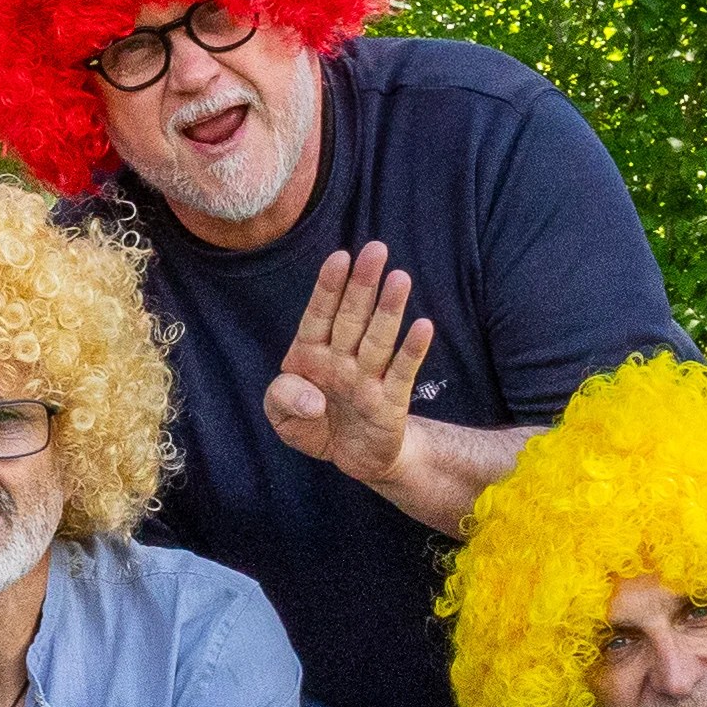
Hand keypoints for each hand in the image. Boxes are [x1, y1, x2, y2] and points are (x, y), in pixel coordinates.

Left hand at [260, 245, 431, 493]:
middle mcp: (341, 360)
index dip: (328, 288)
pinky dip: (412, 351)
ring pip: (378, 339)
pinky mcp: (390, 401)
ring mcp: (367, 378)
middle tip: (376, 249)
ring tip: (400, 277)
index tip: (340, 257)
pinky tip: (424, 326)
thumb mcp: (282, 418)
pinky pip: (402, 373)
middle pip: (351, 318)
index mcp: (310, 355)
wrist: (350, 457)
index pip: (319, 316)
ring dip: (388, 309)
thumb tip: (313, 399)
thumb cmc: (313, 423)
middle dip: (362, 285)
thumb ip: (283, 400)